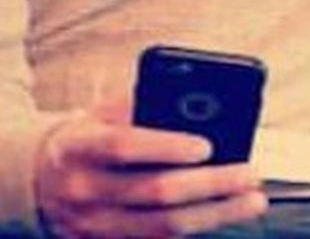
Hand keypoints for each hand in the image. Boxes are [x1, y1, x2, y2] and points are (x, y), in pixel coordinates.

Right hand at [34, 107, 266, 237]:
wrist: (35, 178)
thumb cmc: (87, 137)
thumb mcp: (102, 112)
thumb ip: (144, 106)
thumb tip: (201, 105)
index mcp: (78, 147)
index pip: (124, 147)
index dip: (166, 146)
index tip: (207, 145)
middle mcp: (82, 189)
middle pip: (153, 192)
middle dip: (210, 184)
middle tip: (249, 173)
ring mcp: (92, 224)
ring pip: (161, 226)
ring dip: (214, 214)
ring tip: (251, 200)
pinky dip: (196, 230)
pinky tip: (224, 215)